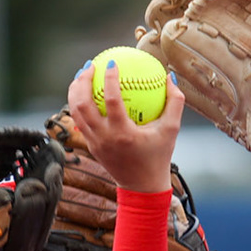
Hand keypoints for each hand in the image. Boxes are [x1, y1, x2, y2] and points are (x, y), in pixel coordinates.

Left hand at [65, 59, 183, 193]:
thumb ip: (174, 102)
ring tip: (82, 75)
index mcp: (123, 133)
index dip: (108, 79)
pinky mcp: (90, 146)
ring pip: (75, 113)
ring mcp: (94, 143)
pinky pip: (79, 121)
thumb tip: (171, 77)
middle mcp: (104, 138)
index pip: (111, 100)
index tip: (111, 62)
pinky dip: (79, 105)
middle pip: (82, 105)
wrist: (142, 187)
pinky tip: (85, 93)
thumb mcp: (172, 130)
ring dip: (75, 91)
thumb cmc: (159, 156)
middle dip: (81, 81)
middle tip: (90, 65)